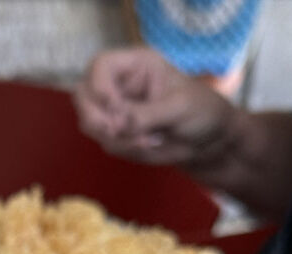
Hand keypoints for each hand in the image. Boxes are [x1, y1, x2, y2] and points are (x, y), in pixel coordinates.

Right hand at [73, 47, 237, 168]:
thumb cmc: (200, 111)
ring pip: (92, 125)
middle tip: (115, 133)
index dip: (99, 87)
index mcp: (135, 65)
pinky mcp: (117, 133)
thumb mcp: (178, 108)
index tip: (114, 108)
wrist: (207, 140)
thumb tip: (117, 124)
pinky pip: (105, 143)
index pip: (100, 66)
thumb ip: (146, 114)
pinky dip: (125, 149)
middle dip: (97, 118)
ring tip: (150, 142)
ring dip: (117, 139)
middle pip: (83, 96)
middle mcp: (120, 85)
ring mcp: (115, 110)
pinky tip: (149, 146)